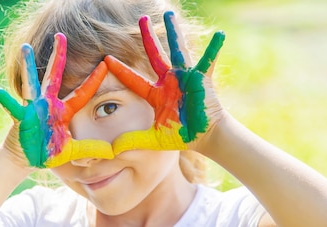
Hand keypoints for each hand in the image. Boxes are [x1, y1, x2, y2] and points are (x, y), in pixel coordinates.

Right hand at [0, 33, 112, 167]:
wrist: (26, 158)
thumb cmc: (48, 151)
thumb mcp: (72, 151)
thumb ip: (90, 148)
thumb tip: (112, 152)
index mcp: (63, 110)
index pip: (82, 93)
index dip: (94, 79)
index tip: (105, 62)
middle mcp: (48, 104)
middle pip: (55, 75)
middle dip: (58, 55)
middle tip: (60, 35)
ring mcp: (33, 108)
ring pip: (31, 82)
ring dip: (28, 66)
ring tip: (25, 48)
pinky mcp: (20, 117)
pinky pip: (13, 108)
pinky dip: (6, 101)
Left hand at [104, 11, 224, 151]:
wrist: (205, 137)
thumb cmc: (181, 136)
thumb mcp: (154, 139)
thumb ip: (133, 141)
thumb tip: (112, 150)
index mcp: (156, 94)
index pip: (134, 79)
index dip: (120, 70)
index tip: (106, 59)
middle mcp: (169, 81)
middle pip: (155, 54)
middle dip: (147, 37)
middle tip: (141, 19)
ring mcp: (185, 78)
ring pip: (177, 50)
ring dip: (174, 32)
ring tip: (169, 14)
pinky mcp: (201, 79)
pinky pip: (207, 61)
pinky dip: (214, 49)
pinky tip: (219, 34)